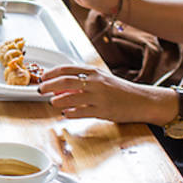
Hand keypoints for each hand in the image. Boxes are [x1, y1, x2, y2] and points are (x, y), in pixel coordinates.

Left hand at [39, 65, 172, 123]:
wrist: (142, 100)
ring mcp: (99, 97)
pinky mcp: (103, 111)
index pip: (67, 69)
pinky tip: (66, 113)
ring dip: (58, 100)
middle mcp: (95, 82)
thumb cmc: (120, 90)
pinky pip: (82, 112)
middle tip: (41, 89)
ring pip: (71, 97)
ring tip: (52, 103)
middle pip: (65, 81)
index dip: (51, 72)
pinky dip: (71, 113)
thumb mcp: (102, 79)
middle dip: (49, 85)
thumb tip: (61, 87)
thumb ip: (83, 81)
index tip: (42, 76)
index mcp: (94, 72)